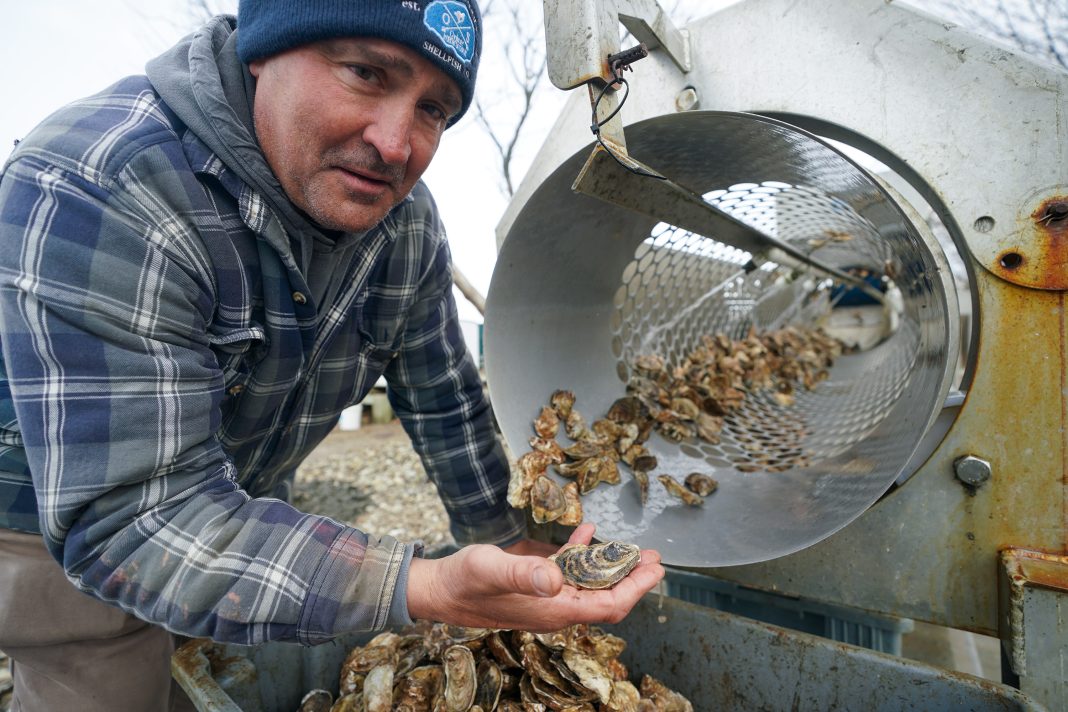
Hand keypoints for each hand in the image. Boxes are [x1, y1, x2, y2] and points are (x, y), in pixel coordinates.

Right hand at [406, 523, 664, 631]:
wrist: (437, 589)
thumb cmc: (463, 581)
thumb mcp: (492, 569)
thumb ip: (523, 574)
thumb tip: (556, 579)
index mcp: (552, 610)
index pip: (607, 605)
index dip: (635, 588)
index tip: (655, 569)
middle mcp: (554, 607)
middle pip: (605, 597)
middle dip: (632, 578)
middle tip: (654, 557)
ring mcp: (545, 597)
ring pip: (589, 585)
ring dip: (612, 567)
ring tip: (632, 547)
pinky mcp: (534, 586)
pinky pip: (567, 572)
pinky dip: (581, 554)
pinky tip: (588, 532)